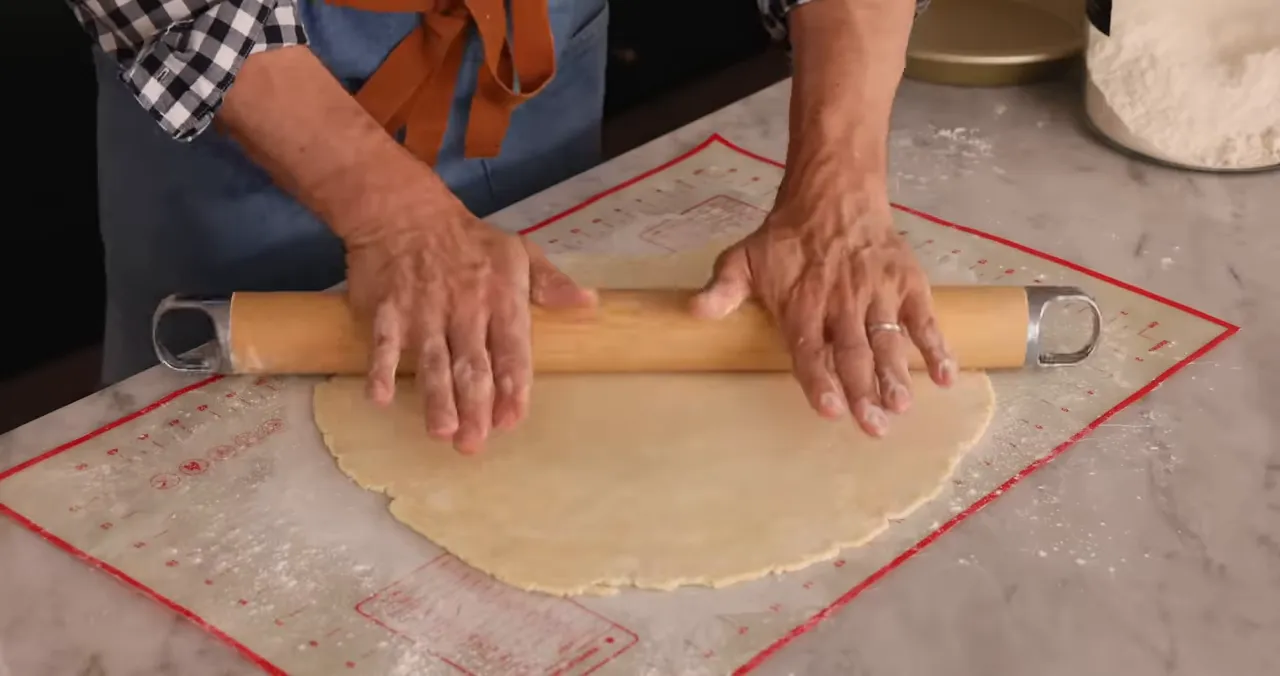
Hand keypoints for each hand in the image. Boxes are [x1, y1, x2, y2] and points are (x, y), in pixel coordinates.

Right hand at [342, 189, 594, 453]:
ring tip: (442, 431)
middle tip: (474, 444)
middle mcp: (465, 309)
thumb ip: (551, 284)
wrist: (404, 211)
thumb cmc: (468, 239)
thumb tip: (588, 304)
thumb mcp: (519, 252)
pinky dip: (381, 369)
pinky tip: (381, 397)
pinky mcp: (387, 309)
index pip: (512, 350)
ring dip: (436, 398)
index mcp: (501, 298)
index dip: (513, 387)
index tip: (511, 419)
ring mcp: (424, 311)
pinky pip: (384, 343)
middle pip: (472, 365)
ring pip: (433, 361)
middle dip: (475, 407)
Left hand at [692, 182, 954, 437]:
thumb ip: (722, 289)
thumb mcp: (743, 258)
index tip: (829, 409)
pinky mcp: (906, 285)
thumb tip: (694, 311)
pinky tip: (947, 376)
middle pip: (852, 353)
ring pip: (887, 340)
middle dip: (863, 391)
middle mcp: (841, 302)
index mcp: (801, 303)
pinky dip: (937, 346)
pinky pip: (924, 319)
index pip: (809, 348)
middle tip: (873, 426)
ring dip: (896, 376)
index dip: (819, 379)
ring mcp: (877, 293)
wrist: (835, 194)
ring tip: (902, 406)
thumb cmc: (786, 238)